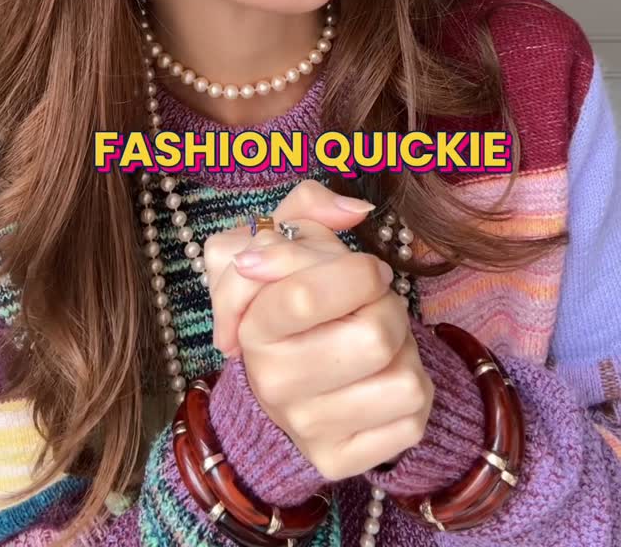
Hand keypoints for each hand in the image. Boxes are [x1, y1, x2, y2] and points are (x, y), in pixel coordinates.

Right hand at [204, 180, 434, 479]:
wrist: (281, 382)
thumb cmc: (291, 300)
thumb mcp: (286, 239)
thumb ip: (310, 205)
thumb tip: (355, 211)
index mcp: (254, 326)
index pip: (308, 294)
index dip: (358, 273)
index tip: (369, 271)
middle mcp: (273, 382)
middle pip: (375, 334)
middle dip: (389, 308)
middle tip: (374, 307)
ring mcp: (307, 427)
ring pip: (405, 378)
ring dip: (406, 351)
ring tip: (378, 345)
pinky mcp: (340, 461)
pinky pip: (413, 419)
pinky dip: (413, 392)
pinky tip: (382, 381)